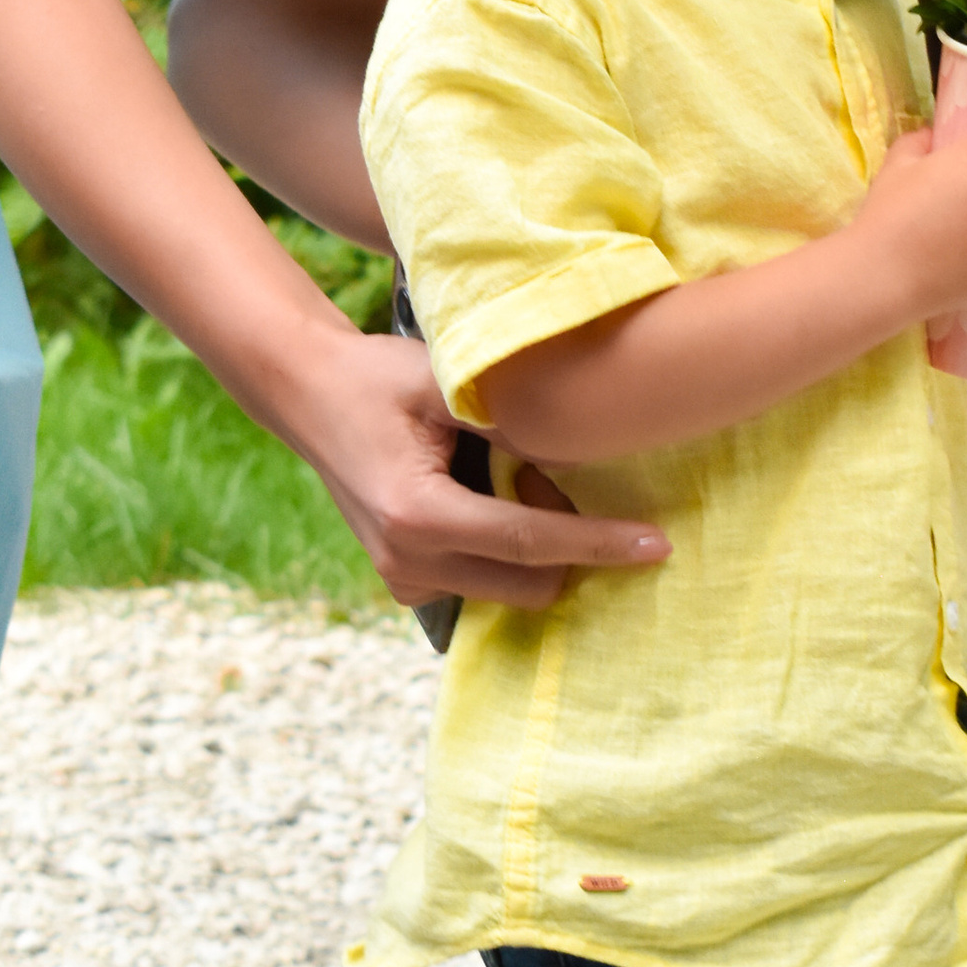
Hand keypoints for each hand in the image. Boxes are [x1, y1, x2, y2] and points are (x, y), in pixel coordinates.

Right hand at [288, 327, 667, 610]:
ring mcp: (402, 579)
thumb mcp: (446, 381)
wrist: (308, 392)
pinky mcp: (404, 582)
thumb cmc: (378, 377)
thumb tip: (583, 454)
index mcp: (418, 516)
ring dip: (536, 549)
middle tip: (554, 475)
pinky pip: (481, 584)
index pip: (531, 541)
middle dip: (568, 544)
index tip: (658, 544)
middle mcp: (408, 562)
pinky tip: (491, 499)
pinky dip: (506, 553)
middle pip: (530, 584)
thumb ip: (513, 420)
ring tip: (515, 478)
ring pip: (510, 589)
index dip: (599, 543)